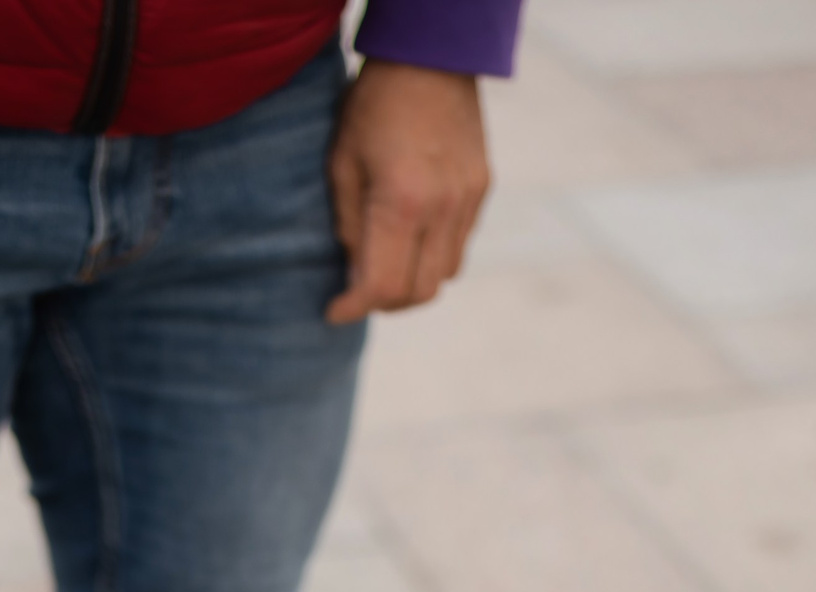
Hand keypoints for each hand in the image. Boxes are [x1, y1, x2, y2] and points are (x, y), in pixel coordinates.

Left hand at [324, 61, 491, 324]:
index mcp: (401, 202)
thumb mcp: (341, 163)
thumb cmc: (374, 105)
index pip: (383, 286)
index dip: (354, 308)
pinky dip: (432, 257)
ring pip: (443, 276)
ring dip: (412, 283)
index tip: (334, 311)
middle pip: (418, 293)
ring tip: (384, 267)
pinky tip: (410, 238)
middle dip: (384, 303)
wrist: (431, 57)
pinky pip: (459, 246)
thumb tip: (355, 274)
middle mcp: (442, 209)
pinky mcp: (482, 190)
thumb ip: (349, 226)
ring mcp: (468, 201)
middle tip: (357, 292)